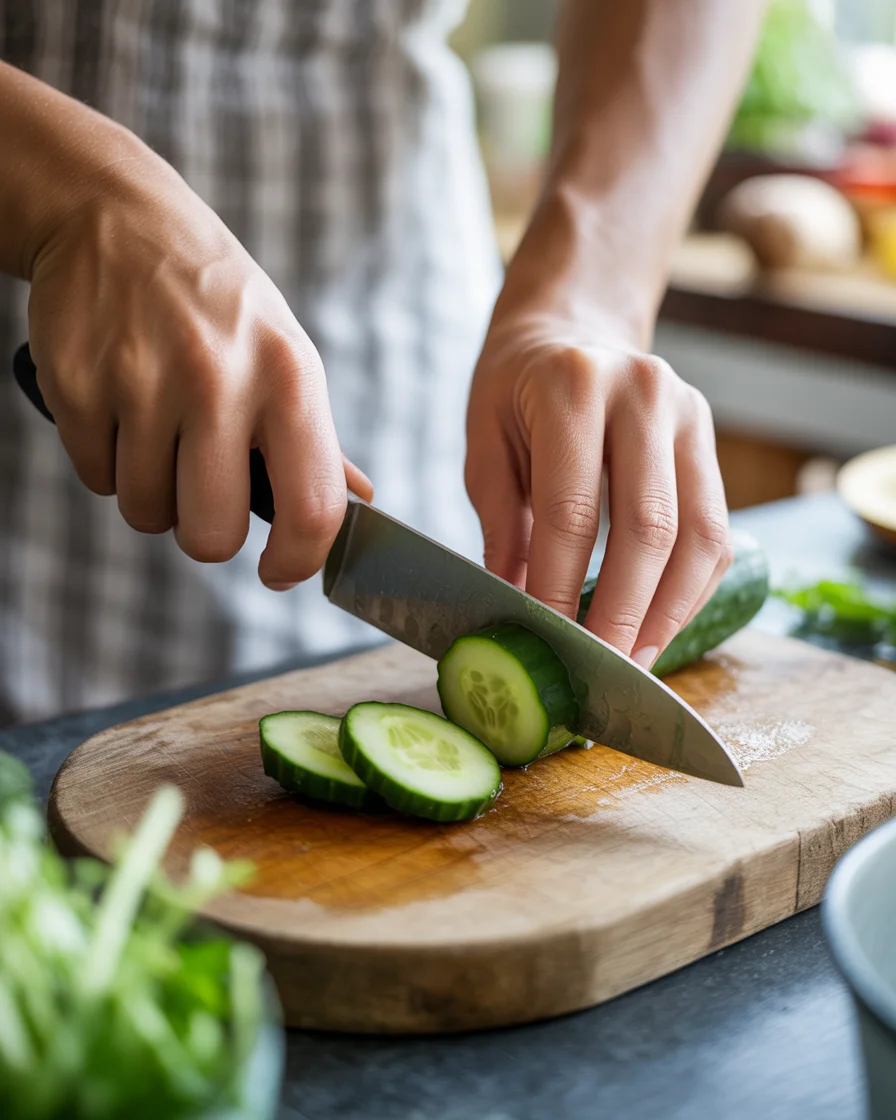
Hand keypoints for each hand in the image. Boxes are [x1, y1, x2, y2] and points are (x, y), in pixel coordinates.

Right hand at [25, 123, 369, 589]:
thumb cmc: (217, 302)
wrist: (116, 216)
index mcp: (288, 377)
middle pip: (211, 535)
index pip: (312, 508)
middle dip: (205, 532)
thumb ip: (318, 439)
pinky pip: (95, 476)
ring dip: (152, 491)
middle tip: (202, 490)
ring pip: (145, 512)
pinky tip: (120, 405)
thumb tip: (360, 502)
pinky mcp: (76, 384)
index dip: (297, 563)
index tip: (278, 572)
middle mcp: (219, 380)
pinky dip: (106, 458)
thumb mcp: (284, 353)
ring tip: (159, 429)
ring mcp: (141, 382)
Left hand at [465, 313, 730, 667]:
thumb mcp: (484, 441)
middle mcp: (643, 394)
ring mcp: (688, 415)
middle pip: (650, 527)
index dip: (561, 585)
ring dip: (670, 611)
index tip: (548, 640)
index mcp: (573, 387)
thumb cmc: (516, 387)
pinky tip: (660, 624)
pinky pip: (717, 531)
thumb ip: (500, 522)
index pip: (572, 509)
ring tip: (636, 660)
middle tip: (601, 670)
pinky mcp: (708, 439)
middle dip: (625, 612)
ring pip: (701, 535)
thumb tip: (517, 608)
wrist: (572, 325)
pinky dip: (691, 589)